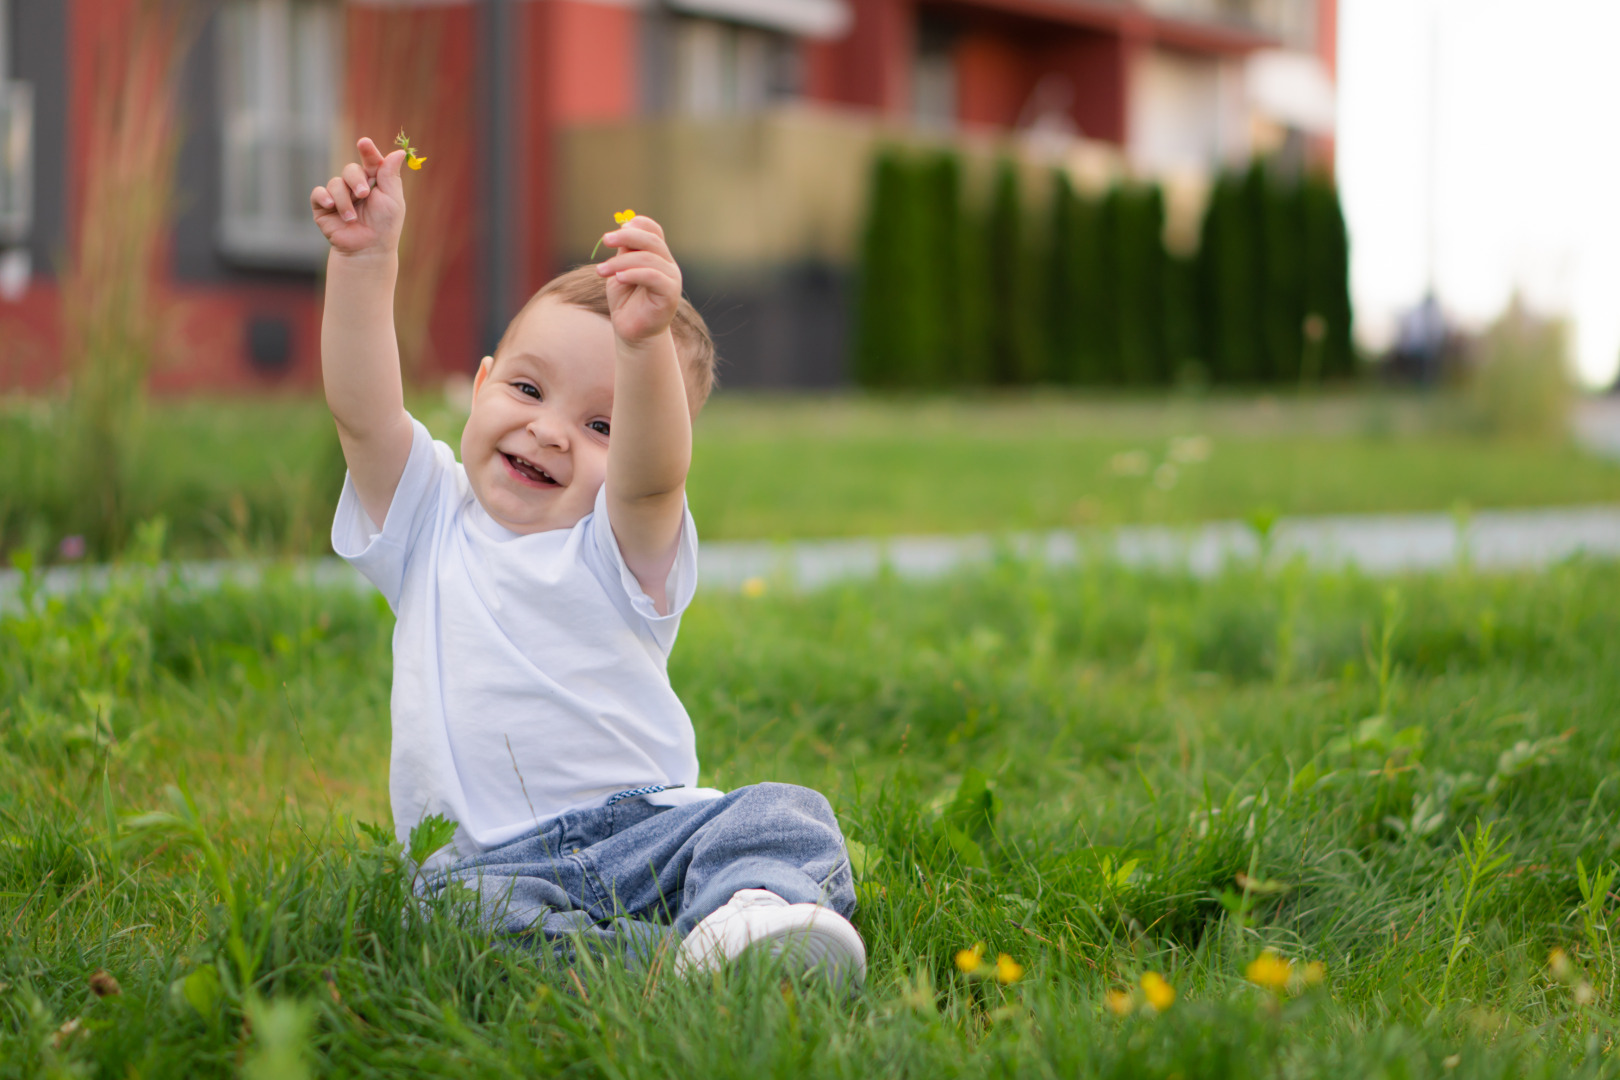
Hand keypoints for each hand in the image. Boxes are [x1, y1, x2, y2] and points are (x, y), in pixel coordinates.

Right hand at [311, 137, 407, 258]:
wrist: (367, 249)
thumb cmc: (384, 226)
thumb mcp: (393, 199)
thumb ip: (391, 175)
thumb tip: (398, 152)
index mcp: (374, 181)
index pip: (371, 161)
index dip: (368, 151)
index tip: (364, 143)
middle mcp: (355, 186)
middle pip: (350, 169)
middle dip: (356, 181)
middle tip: (363, 195)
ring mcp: (338, 195)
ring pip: (335, 183)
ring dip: (344, 200)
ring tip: (352, 218)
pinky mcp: (323, 206)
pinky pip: (318, 193)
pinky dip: (323, 197)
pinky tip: (331, 205)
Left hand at [595, 216, 681, 345]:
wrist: (633, 332)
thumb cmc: (626, 302)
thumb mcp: (620, 270)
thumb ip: (624, 252)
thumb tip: (622, 227)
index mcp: (658, 256)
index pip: (654, 231)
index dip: (638, 224)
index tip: (617, 228)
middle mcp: (668, 265)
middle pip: (652, 240)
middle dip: (627, 236)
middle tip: (605, 240)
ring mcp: (672, 279)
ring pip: (648, 258)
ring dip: (620, 262)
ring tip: (600, 271)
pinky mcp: (670, 295)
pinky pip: (653, 277)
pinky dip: (633, 274)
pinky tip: (618, 279)